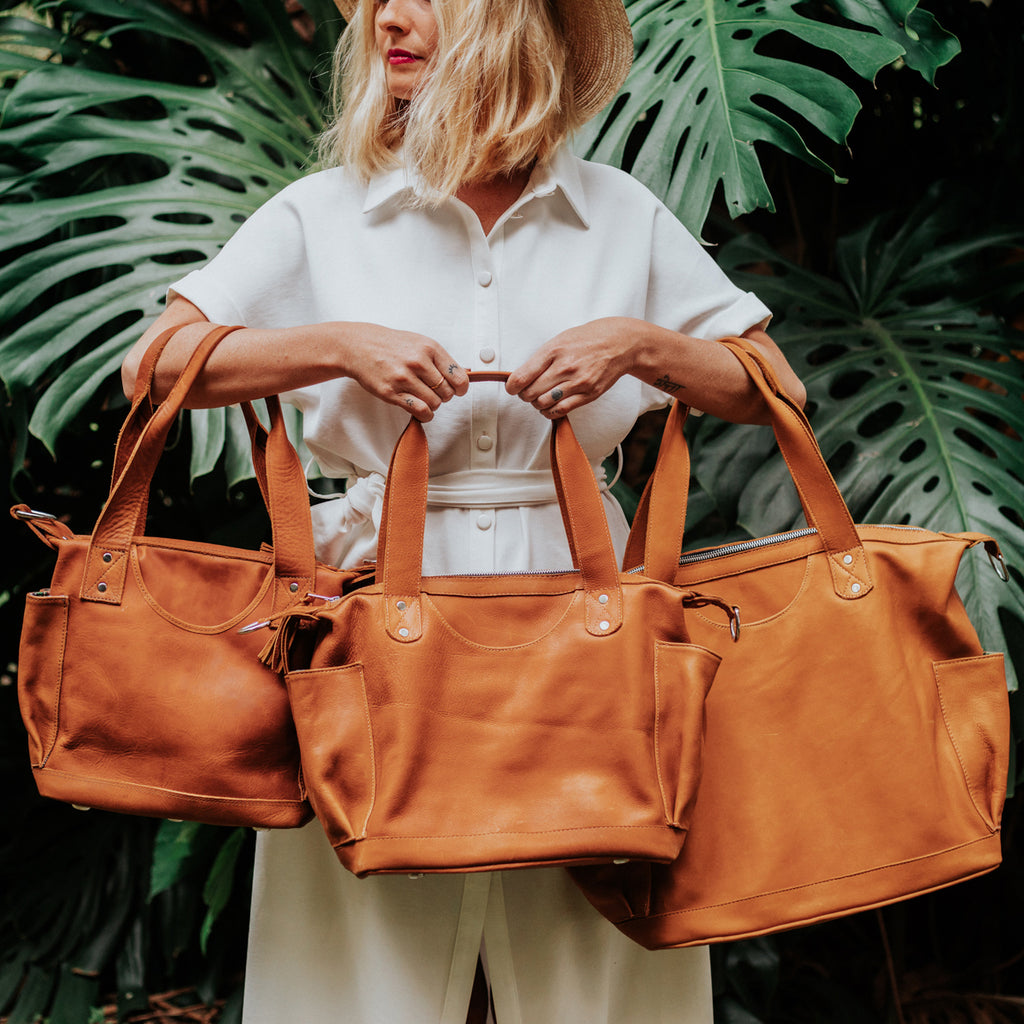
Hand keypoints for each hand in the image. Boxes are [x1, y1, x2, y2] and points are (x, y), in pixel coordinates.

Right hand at [339, 324, 468, 420]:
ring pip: (435, 403)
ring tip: (423, 397)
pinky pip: (420, 410)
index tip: (457, 390)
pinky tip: (421, 409)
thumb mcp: (420, 343)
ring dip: (432, 405)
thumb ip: (440, 359)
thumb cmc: (391, 345)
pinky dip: (424, 414)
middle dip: (443, 396)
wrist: (359, 346)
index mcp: (429, 348)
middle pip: (447, 393)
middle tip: (433, 391)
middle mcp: (418, 362)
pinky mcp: (392, 392)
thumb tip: (461, 376)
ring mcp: (404, 378)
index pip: (459, 377)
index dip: (460, 388)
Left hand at [505, 317, 640, 417]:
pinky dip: (550, 411)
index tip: (512, 387)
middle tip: (528, 391)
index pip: (521, 377)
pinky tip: (551, 405)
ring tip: (542, 397)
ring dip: (537, 404)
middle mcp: (565, 367)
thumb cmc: (587, 340)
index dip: (512, 387)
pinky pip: (561, 410)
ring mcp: (578, 382)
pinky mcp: (588, 394)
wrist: (619, 343)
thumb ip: (540, 359)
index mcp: (553, 351)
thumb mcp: (559, 340)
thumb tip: (519, 377)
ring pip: (543, 404)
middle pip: (530, 394)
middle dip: (525, 395)